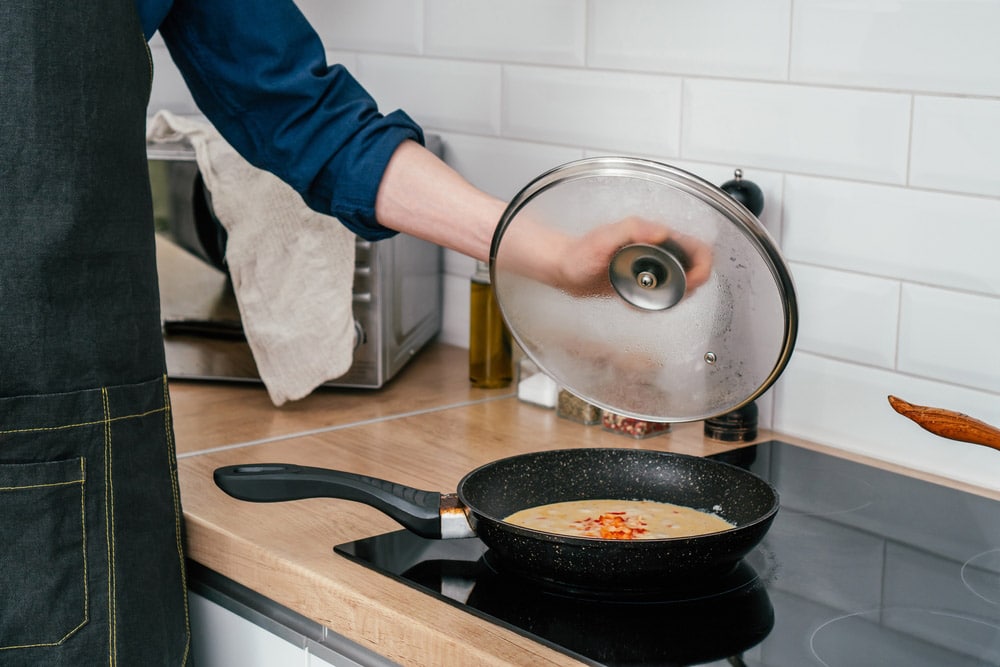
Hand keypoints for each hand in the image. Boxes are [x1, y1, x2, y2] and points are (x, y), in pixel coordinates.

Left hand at [498, 215, 712, 298]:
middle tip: (665, 298)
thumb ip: (634, 230)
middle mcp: (657, 251)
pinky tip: (633, 303)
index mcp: (655, 237)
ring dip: (669, 299)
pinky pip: (661, 298)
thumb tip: (664, 232)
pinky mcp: (642, 283)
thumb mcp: (604, 239)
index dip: (702, 267)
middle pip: (693, 270)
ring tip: (643, 300)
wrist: (563, 268)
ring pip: (679, 287)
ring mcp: (651, 268)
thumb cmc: (579, 253)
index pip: (697, 249)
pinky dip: (653, 305)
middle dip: (686, 288)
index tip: (690, 283)